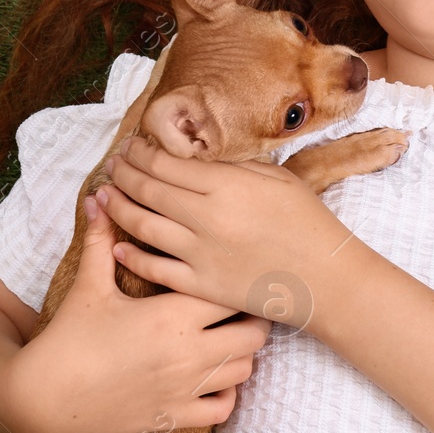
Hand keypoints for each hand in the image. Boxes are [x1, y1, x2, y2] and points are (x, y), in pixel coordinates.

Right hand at [7, 193, 273, 432]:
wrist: (45, 398)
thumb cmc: (68, 338)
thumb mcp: (89, 286)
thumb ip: (101, 241)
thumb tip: (97, 196)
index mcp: (172, 315)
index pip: (230, 292)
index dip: (236, 282)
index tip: (233, 275)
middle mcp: (187, 353)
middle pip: (253, 334)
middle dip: (251, 319)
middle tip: (239, 309)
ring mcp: (185, 388)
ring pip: (244, 370)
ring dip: (241, 354)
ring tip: (227, 339)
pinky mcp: (175, 416)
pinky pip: (224, 408)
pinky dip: (226, 393)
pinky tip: (212, 379)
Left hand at [95, 136, 357, 328]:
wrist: (327, 280)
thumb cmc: (309, 224)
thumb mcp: (278, 179)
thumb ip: (234, 168)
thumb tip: (198, 159)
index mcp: (228, 186)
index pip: (167, 163)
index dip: (141, 153)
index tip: (131, 146)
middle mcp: (208, 217)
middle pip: (148, 190)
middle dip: (124, 174)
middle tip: (113, 166)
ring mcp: (201, 254)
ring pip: (143, 226)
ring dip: (119, 208)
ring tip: (106, 196)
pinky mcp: (202, 285)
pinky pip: (155, 269)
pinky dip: (132, 254)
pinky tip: (118, 244)